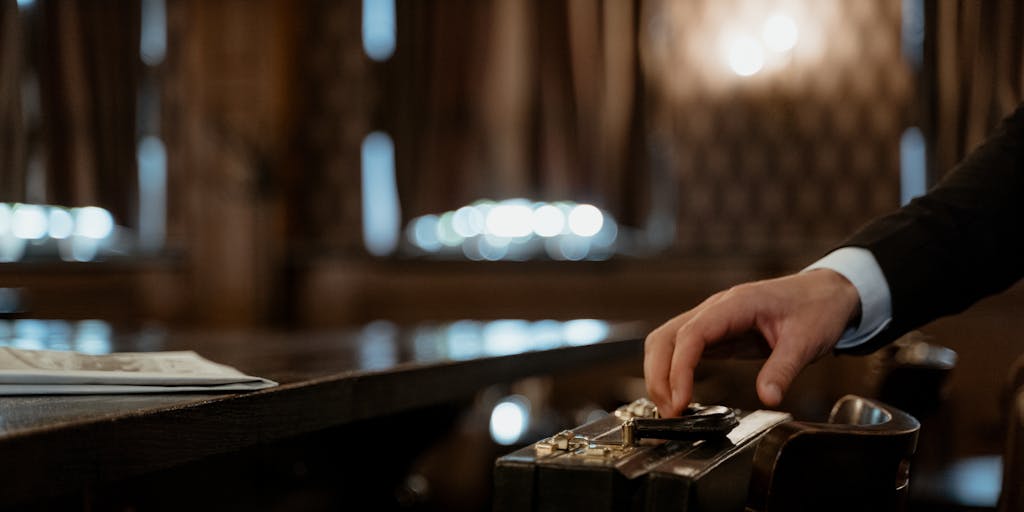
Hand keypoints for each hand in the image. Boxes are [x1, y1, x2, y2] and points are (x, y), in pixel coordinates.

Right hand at [644, 269, 860, 415]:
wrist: (826, 292)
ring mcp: (712, 320)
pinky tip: (680, 395)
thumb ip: (783, 369)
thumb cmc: (816, 307)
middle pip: (665, 338)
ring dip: (660, 375)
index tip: (680, 400)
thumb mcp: (806, 341)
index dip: (678, 369)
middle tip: (669, 413)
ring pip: (666, 342)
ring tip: (670, 409)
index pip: (691, 335)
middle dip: (659, 376)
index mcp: (735, 305)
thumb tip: (767, 398)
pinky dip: (672, 372)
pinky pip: (680, 349)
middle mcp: (715, 309)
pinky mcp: (714, 333)